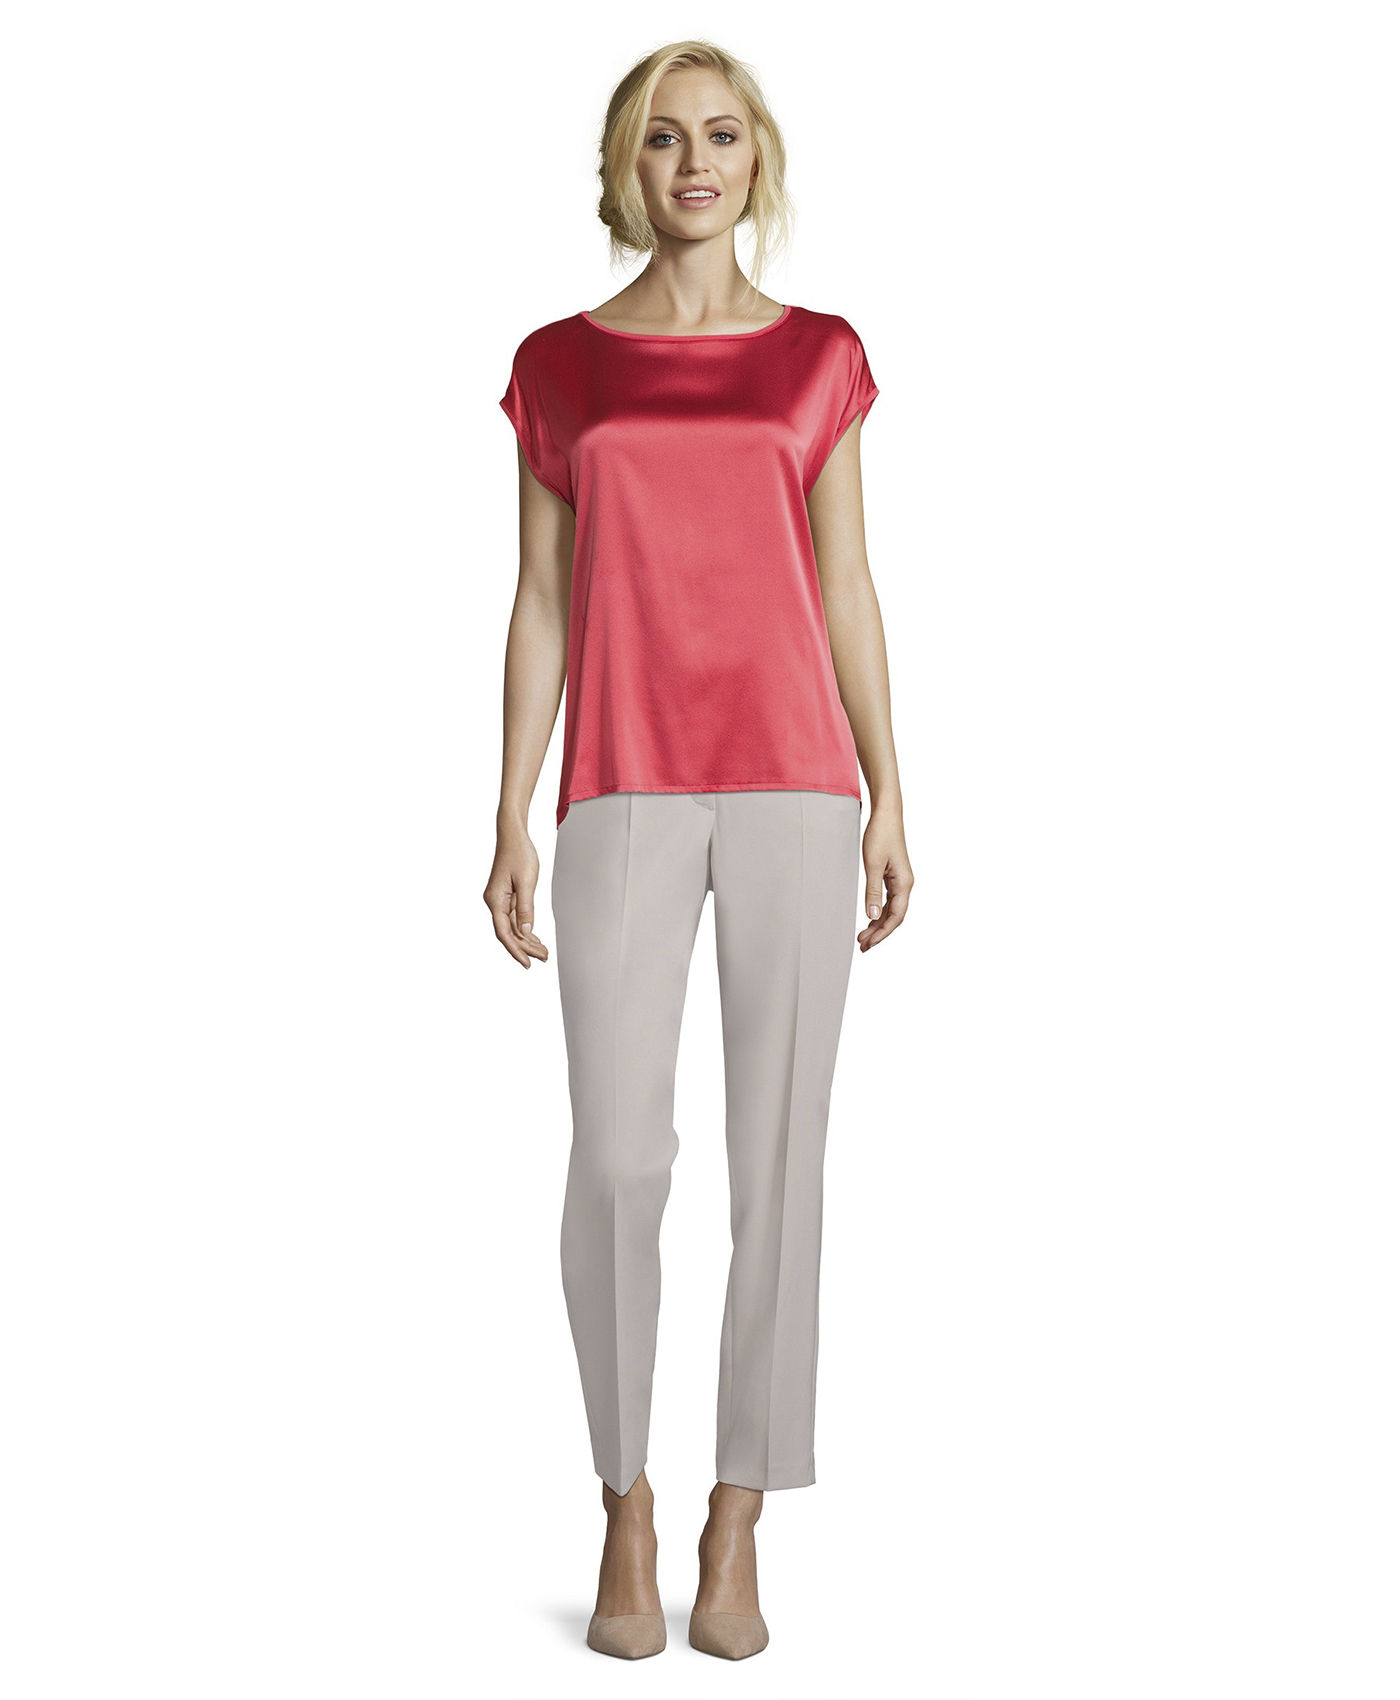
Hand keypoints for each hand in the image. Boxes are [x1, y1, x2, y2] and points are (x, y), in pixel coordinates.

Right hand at [484, 824, 550, 968]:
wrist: (513, 835)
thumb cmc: (519, 853)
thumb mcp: (526, 881)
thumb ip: (526, 908)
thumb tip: (526, 931)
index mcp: (495, 900)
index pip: (504, 933)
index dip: (516, 950)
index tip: (527, 963)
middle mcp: (494, 902)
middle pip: (509, 933)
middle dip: (526, 948)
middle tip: (544, 958)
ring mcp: (500, 900)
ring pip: (513, 927)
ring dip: (527, 940)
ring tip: (543, 952)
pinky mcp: (506, 896)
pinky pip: (514, 918)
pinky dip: (525, 929)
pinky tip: (534, 938)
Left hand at [858, 808, 912, 951]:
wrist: (886, 814)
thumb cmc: (881, 835)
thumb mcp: (873, 865)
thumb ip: (873, 892)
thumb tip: (873, 915)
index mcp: (904, 883)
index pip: (896, 917)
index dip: (882, 933)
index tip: (868, 943)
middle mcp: (905, 884)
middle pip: (894, 916)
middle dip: (879, 933)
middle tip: (863, 945)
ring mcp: (900, 880)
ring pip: (891, 909)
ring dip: (878, 923)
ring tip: (863, 935)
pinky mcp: (893, 875)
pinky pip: (888, 900)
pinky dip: (879, 911)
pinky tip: (870, 917)